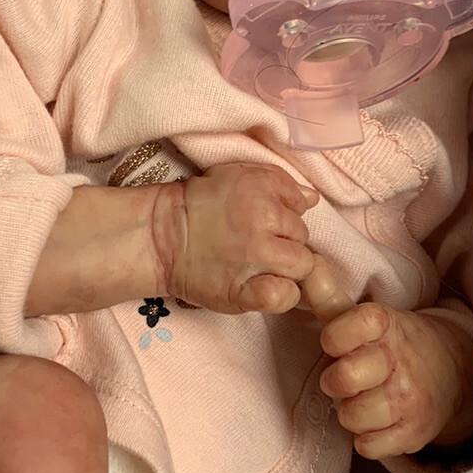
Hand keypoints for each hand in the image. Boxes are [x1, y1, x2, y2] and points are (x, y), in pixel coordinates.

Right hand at [154, 164, 317, 314]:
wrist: (162, 237)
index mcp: (263, 189)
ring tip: (264, 269)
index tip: (271, 226)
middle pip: (304, 240)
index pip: (302, 209)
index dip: (288, 220)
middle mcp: (263, 221)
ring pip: (302, 267)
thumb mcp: (238, 176)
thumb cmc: (201, 205)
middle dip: (288, 244)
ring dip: (288, 270)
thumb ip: (279, 184)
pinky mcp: (243, 290)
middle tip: (262, 248)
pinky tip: (266, 289)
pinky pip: (283, 296)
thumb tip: (311, 199)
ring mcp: (255, 258)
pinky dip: (282, 295)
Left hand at [318, 301, 472, 458]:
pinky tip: (376, 423)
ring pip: (352, 417)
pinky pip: (369, 447)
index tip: (335, 342)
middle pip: (344, 378)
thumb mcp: (364, 318)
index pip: (355, 323)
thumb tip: (303, 262)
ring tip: (362, 400)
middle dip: (335, 381)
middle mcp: (401, 361)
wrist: (452, 374)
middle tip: (346, 378)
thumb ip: (327, 294)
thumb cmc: (390, 345)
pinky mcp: (415, 433)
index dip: (336, 336)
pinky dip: (366, 439)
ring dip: (350, 413)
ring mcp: (411, 399)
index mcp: (387, 326)